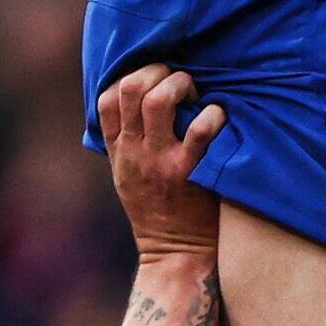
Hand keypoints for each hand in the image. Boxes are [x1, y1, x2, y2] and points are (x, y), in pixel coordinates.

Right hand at [98, 63, 224, 258]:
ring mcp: (161, 160)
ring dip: (180, 84)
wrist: (175, 254)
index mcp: (119, 151)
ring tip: (195, 91)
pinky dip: (213, 113)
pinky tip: (219, 114)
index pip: (106, 99)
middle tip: (178, 79)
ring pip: (159, 100)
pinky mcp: (190, 171)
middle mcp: (135, 152)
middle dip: (157, 71)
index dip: (129, 77)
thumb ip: (128, 142)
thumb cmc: (157, 211)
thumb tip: (138, 103)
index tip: (151, 79)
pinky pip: (200, 129)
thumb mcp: (128, 176)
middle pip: (130, 89)